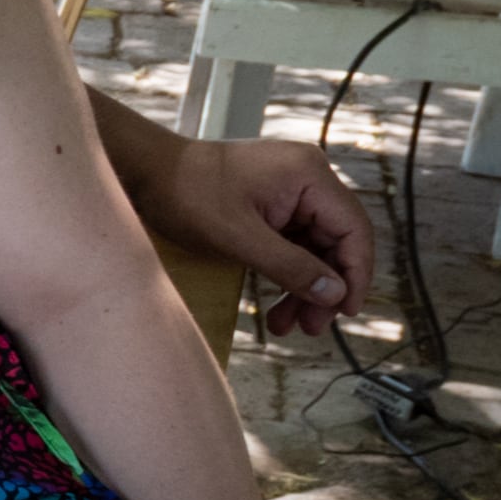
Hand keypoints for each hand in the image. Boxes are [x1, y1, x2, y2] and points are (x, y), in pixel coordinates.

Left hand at [138, 133, 374, 337]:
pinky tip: (275, 307)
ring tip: (286, 326)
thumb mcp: (238, 238)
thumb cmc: (185, 195)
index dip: (356, 273)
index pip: (354, 229)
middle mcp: (308, 177)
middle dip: (324, 287)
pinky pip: (293, 242)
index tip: (347, 311)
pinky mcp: (273, 203)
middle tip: (311, 328)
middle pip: (336, 241)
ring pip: (314, 248)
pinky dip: (285, 273)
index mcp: (309, 175)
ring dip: (303, 287)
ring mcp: (291, 189)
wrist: (144, 170)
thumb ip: (290, 267)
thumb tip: (334, 294)